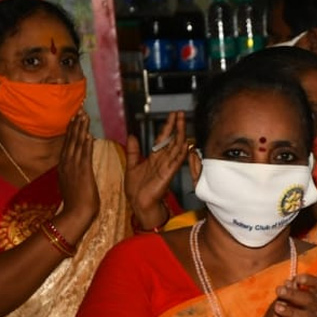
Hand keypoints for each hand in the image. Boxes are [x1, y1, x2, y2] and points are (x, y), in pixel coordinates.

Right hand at [57, 111, 98, 224]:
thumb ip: (72, 175)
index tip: (74, 118)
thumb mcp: (71, 185)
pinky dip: (85, 143)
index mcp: (64, 167)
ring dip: (80, 129)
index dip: (71, 130)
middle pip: (70, 140)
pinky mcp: (82, 172)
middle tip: (79, 110)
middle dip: (75, 124)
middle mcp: (67, 164)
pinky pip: (84, 154)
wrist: (75, 215)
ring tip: (83, 116)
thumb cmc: (76, 204)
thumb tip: (74, 170)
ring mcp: (73, 167)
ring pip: (76, 144)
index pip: (68, 144)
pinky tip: (88, 133)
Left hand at [125, 112, 186, 229]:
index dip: (167, 126)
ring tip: (182, 121)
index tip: (172, 115)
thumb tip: (132, 136)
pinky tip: (185, 143)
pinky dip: (181, 152)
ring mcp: (166, 167)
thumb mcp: (131, 165)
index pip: (163, 138)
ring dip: (179, 134)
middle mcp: (162, 160)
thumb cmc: (136, 189)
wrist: (139, 204)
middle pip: (172, 139)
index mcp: (154, 157)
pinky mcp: (168, 174)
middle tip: (179, 113)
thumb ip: (133, 150)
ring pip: (175, 147)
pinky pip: (176, 161)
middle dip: (176, 126)